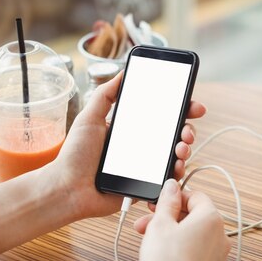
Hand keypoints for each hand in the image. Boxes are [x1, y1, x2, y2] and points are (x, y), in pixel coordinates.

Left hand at [53, 72, 206, 220]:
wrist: (68, 188)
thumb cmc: (75, 155)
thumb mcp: (89, 117)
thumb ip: (105, 95)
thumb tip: (122, 72)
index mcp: (129, 129)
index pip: (160, 116)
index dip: (179, 109)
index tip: (192, 105)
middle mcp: (140, 146)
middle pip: (173, 134)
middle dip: (187, 129)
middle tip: (187, 130)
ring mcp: (144, 167)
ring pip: (175, 155)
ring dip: (185, 148)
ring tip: (181, 147)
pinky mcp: (145, 186)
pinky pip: (168, 178)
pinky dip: (178, 171)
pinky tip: (177, 165)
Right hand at [137, 179, 230, 260]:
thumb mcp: (160, 224)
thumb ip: (168, 201)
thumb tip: (173, 186)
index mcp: (211, 218)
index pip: (196, 196)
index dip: (175, 198)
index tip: (159, 203)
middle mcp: (221, 236)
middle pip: (194, 217)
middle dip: (169, 218)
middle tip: (147, 223)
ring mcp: (220, 257)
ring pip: (195, 236)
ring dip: (174, 234)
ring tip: (150, 242)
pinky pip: (198, 254)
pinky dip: (183, 252)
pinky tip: (165, 258)